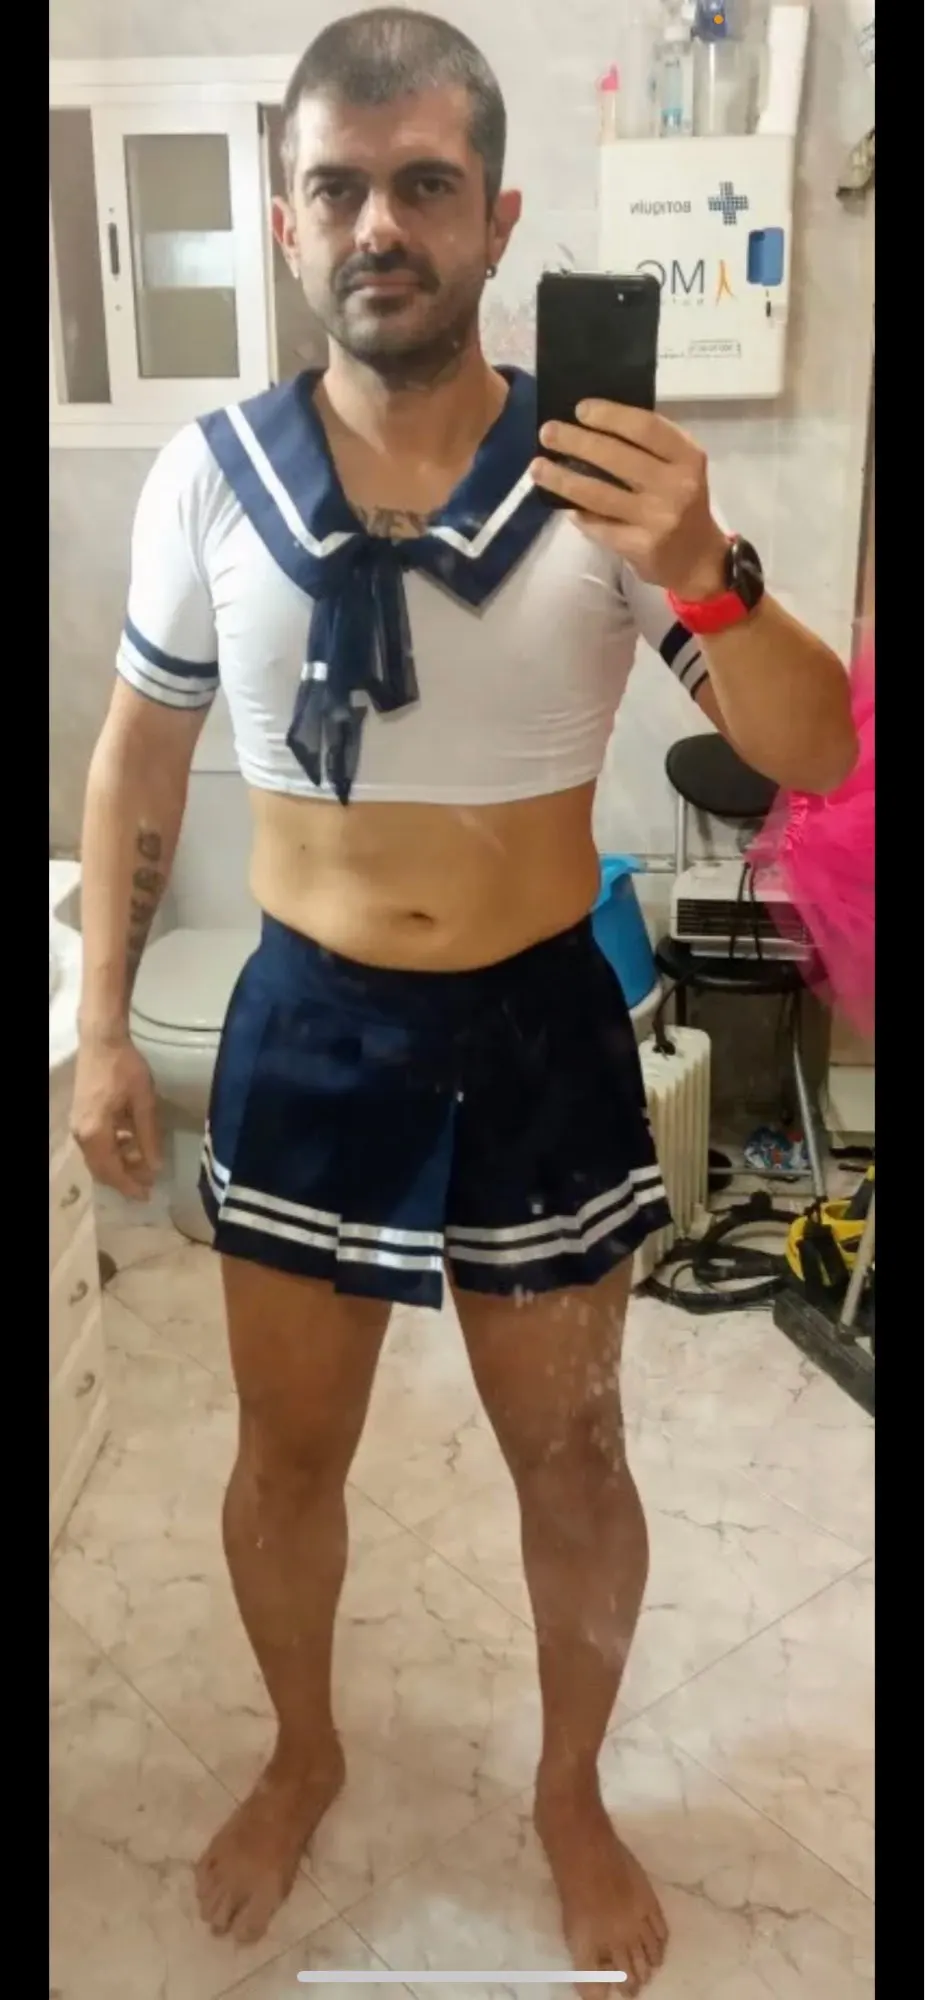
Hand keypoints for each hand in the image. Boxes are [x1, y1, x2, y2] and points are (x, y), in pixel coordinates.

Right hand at [70, 1034, 161, 1200]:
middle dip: (124, 1179)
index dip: (130, 1185)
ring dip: (118, 1164)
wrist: (101, 1040)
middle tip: (147, 1184)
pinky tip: (130, 1143)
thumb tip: (154, 1166)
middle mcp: (81, 1134)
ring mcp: (78, 1125)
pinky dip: (112, 1150)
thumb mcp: (144, 1102)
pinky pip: (95, 1144)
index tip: (147, 1196)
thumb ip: (148, 1136)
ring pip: (97, 1158)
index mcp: (95, 1132)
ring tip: (143, 1164)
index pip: (112, 1171)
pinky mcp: (80, 1116)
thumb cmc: (125, 1068)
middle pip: (101, 1169)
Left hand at [531, 400, 728, 599]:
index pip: (645, 427)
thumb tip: (591, 424)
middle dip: (575, 441)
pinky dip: (577, 514)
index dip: (610, 415)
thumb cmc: (682, 503)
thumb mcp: (678, 467)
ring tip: (537, 467)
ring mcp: (657, 519)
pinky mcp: (640, 547)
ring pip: (598, 494)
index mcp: (687, 457)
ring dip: (562, 478)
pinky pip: (598, 525)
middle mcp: (676, 486)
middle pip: (616, 456)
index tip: (580, 409)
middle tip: (547, 432)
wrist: (699, 560)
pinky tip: (562, 505)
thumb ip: (648, 446)